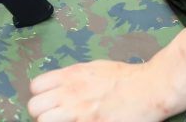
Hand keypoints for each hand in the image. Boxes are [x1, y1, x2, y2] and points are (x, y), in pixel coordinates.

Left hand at [28, 60, 169, 121]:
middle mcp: (71, 91)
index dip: (41, 97)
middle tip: (57, 118)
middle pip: (34, 107)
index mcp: (72, 75)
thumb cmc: (127, 78)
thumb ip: (75, 77)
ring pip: (43, 121)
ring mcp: (80, 111)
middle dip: (42, 114)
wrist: (151, 87)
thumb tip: (60, 86)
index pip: (36, 86)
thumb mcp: (96, 68)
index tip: (50, 104)